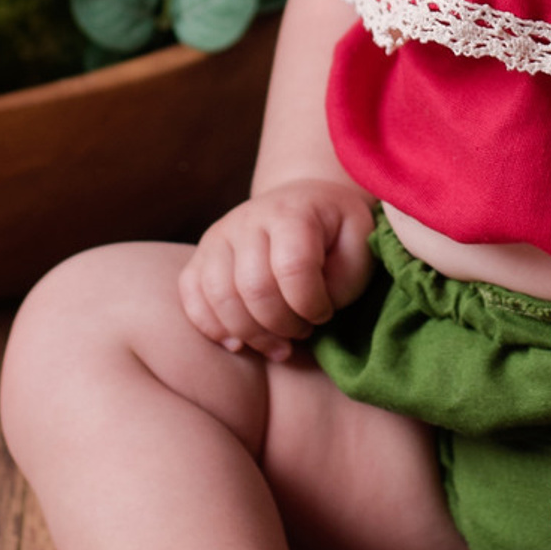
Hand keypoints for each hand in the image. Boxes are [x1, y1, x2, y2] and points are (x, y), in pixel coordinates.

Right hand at [177, 179, 373, 362]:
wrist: (301, 205)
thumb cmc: (335, 233)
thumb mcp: (359, 244)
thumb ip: (345, 276)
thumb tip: (313, 307)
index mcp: (292, 211)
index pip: (293, 267)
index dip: (311, 304)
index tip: (324, 314)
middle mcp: (248, 218)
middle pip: (253, 288)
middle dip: (282, 325)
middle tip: (302, 332)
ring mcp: (219, 235)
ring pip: (219, 297)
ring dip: (251, 334)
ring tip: (278, 345)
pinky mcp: (201, 254)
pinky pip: (190, 295)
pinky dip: (212, 327)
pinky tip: (239, 342)